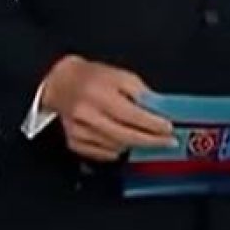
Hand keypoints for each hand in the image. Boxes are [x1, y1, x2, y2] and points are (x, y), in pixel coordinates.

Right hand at [41, 56, 175, 161]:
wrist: (60, 83)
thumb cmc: (92, 78)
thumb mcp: (120, 75)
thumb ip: (141, 93)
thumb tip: (159, 111)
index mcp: (99, 94)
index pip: (132, 115)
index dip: (153, 124)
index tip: (169, 128)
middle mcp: (87, 115)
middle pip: (126, 136)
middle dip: (151, 141)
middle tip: (168, 142)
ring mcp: (79, 131)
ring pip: (117, 147)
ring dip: (135, 145)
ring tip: (148, 139)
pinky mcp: (75, 142)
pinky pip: (103, 154)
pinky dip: (118, 149)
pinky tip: (124, 141)